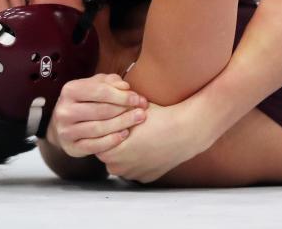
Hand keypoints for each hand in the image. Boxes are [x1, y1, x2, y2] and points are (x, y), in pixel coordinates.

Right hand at [47, 73, 147, 157]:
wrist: (65, 123)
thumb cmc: (85, 101)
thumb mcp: (95, 86)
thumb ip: (110, 82)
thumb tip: (125, 86)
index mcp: (70, 90)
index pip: (99, 91)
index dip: (121, 95)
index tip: (137, 98)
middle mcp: (64, 110)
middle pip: (100, 111)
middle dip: (124, 110)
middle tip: (142, 111)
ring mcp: (66, 130)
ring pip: (98, 128)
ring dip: (121, 124)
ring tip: (137, 121)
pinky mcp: (71, 147)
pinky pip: (94, 146)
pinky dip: (111, 141)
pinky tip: (124, 135)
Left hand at [96, 96, 217, 182]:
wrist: (186, 131)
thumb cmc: (158, 117)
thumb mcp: (128, 108)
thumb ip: (109, 110)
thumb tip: (96, 104)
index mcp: (111, 152)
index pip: (96, 141)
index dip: (104, 129)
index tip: (111, 121)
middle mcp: (119, 168)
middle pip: (108, 153)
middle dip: (113, 141)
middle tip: (123, 128)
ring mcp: (133, 175)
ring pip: (121, 163)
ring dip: (124, 153)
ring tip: (136, 138)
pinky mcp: (146, 178)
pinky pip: (136, 169)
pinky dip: (139, 160)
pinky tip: (147, 147)